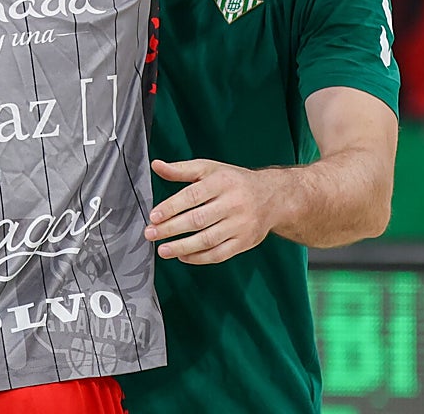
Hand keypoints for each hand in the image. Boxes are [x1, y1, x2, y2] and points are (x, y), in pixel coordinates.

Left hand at [143, 159, 276, 263]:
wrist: (272, 197)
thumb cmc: (234, 181)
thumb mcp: (209, 169)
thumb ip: (181, 169)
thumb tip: (157, 165)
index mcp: (222, 182)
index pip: (192, 196)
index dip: (171, 207)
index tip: (154, 216)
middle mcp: (233, 203)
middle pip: (198, 219)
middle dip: (171, 228)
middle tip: (151, 234)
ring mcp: (240, 224)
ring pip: (208, 239)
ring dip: (182, 247)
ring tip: (163, 249)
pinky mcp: (245, 242)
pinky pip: (219, 254)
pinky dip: (199, 257)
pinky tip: (183, 255)